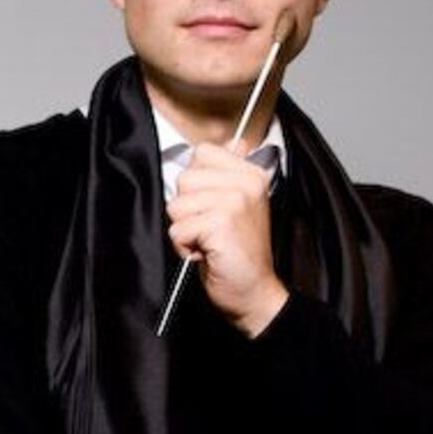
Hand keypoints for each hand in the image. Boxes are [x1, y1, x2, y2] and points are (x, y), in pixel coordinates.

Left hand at [165, 140, 289, 335]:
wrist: (255, 292)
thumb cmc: (241, 253)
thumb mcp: (241, 205)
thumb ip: (232, 173)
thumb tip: (235, 141)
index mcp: (251, 174)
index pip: (202, 153)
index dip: (196, 184)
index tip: (214, 206)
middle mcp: (246, 183)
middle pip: (184, 178)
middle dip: (188, 209)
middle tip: (211, 229)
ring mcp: (234, 202)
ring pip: (177, 204)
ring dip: (186, 229)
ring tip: (209, 241)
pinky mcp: (220, 224)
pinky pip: (178, 229)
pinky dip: (185, 247)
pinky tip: (207, 253)